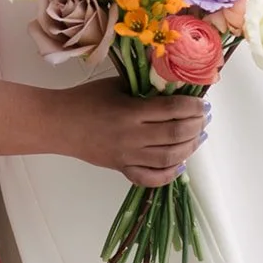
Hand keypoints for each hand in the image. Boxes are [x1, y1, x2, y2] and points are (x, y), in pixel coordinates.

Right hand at [63, 83, 206, 187]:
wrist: (58, 123)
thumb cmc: (85, 99)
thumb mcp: (115, 85)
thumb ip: (143, 85)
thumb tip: (173, 84)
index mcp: (130, 111)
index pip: (171, 110)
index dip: (192, 107)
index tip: (202, 104)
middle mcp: (131, 136)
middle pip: (175, 135)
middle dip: (196, 127)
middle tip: (203, 119)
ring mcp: (127, 156)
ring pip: (168, 158)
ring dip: (189, 148)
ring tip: (197, 138)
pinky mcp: (121, 168)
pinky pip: (150, 178)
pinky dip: (168, 174)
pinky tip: (179, 164)